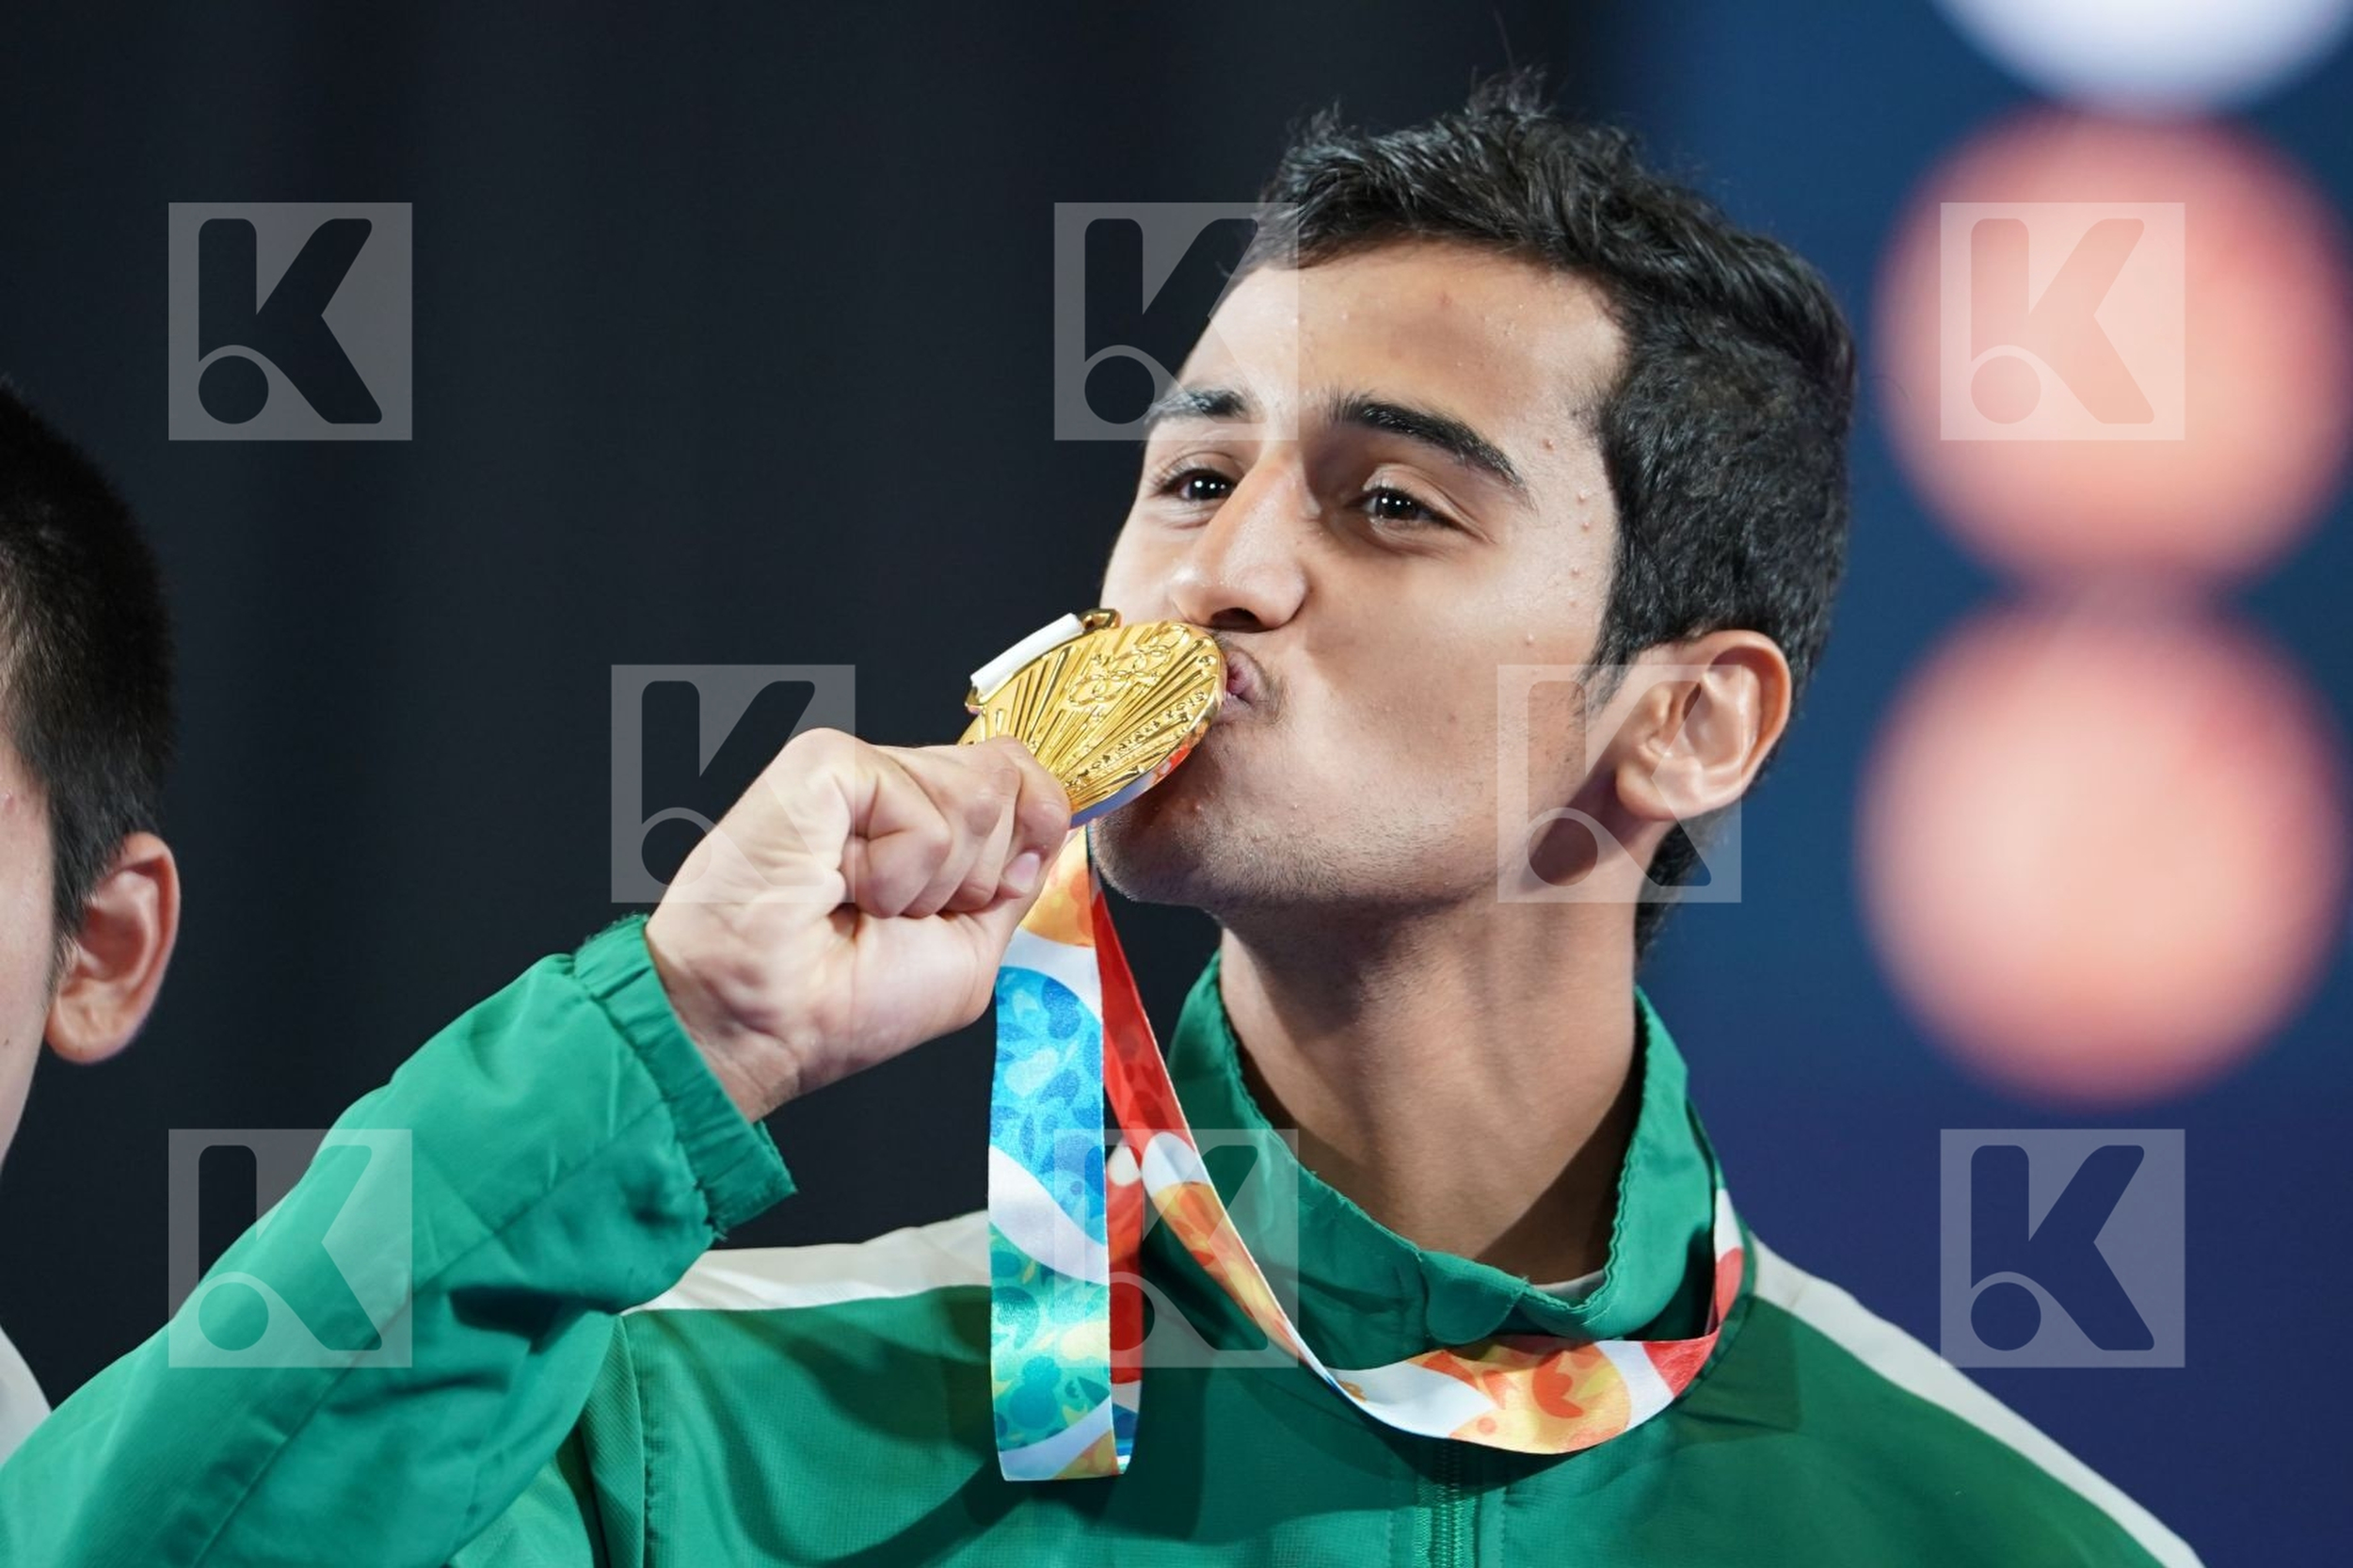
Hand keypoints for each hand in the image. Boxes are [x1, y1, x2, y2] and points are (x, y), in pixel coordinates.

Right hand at [644, 729, 1070, 1119]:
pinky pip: (924, 810)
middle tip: (902, 913)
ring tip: (867, 902)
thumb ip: (1015, 879)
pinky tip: (844, 886)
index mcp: (926, 823)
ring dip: (934, 881)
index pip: (1021, 775)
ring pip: (979, 792)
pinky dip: (898, 872)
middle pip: (1010, 780)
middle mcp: (897, 789)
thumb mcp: (970, 949)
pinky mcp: (828, 763)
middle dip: (979, 873)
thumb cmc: (843, 1003)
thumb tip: (1055, 823)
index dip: (1038, 825)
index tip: (991, 891)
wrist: (767, 1023)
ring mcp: (863, 770)